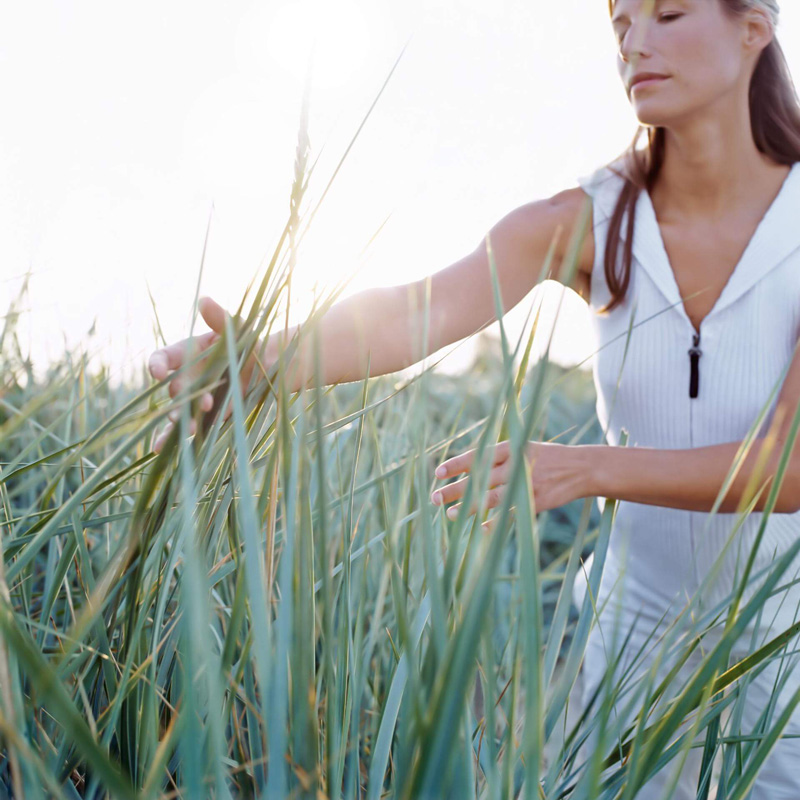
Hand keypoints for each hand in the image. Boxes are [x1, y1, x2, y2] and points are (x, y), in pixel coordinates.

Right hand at [147, 296, 260, 452]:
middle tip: (202, 402)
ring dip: (180, 417)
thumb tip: (204, 300)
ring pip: (178, 409)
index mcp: (188, 352)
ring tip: (188, 423)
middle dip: (184, 395)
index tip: (158, 371)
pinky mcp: (205, 416)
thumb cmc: (249, 342)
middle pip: (175, 388)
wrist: (269, 367)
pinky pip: (184, 429)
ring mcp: (195, 397)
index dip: (157, 364)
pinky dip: (169, 439)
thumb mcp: (238, 327)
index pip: (164, 358)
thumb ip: (220, 318)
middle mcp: (187, 376)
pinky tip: (159, 449)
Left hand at [430, 440, 592, 520]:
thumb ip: (501, 456)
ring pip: (492, 497)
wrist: (583, 468)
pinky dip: (496, 522)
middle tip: (434, 498)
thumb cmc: (549, 457)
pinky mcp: (537, 502)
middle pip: (480, 478)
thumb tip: (471, 467)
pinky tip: (481, 529)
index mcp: (512, 448)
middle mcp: (516, 465)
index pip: (478, 456)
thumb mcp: (525, 447)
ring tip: (450, 515)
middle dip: (455, 489)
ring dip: (469, 507)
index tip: (438, 472)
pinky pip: (511, 513)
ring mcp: (526, 484)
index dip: (457, 464)